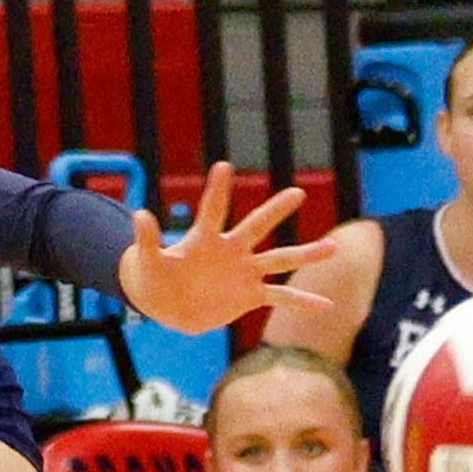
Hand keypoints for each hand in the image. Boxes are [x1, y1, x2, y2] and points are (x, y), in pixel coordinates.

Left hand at [115, 163, 336, 333]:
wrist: (169, 305)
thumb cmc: (155, 279)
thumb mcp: (147, 262)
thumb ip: (148, 240)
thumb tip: (139, 214)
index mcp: (205, 239)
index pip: (213, 210)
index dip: (218, 190)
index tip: (224, 166)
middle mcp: (231, 250)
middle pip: (257, 226)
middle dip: (276, 211)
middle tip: (297, 192)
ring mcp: (245, 272)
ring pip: (280, 259)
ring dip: (305, 254)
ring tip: (333, 247)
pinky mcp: (250, 295)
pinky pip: (281, 297)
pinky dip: (302, 301)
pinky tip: (327, 305)